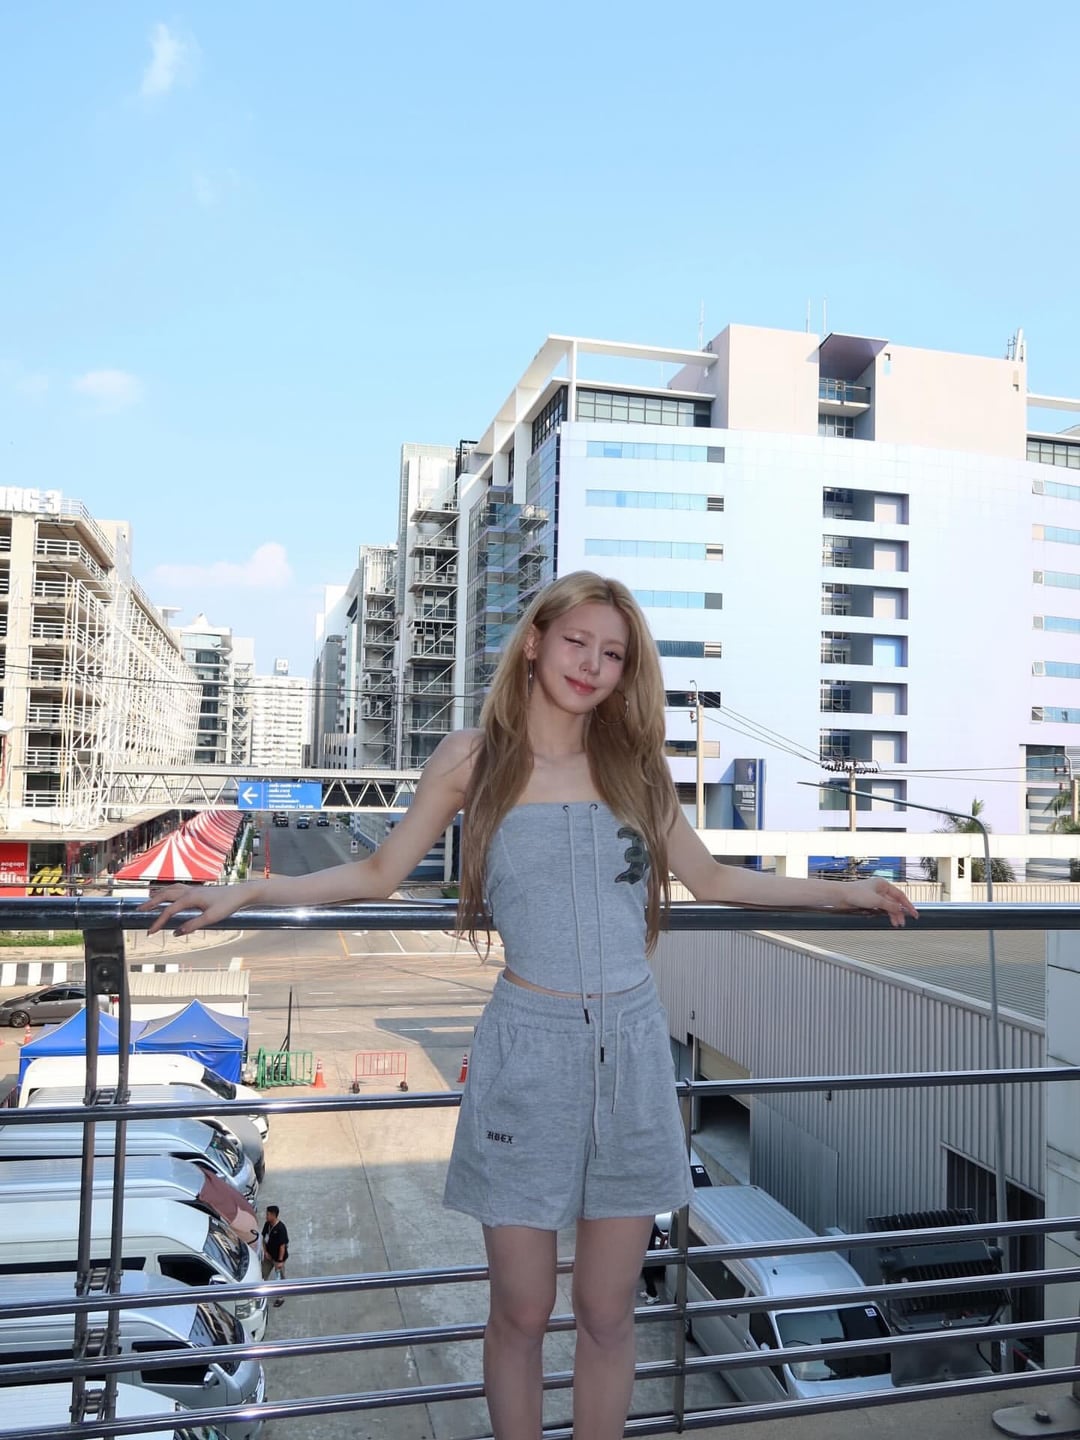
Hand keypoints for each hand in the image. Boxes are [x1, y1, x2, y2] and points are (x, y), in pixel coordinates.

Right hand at [137, 882, 252, 935]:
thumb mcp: (212, 918)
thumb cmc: (228, 905)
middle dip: (150, 903)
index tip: (150, 932)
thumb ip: (193, 925)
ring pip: (170, 889)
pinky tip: (167, 896)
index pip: (169, 911)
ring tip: (148, 902)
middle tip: (138, 910)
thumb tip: (177, 932)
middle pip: (164, 895)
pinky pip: (177, 889)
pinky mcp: (197, 890)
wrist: (241, 893)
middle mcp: (189, 891)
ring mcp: (193, 889)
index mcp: (190, 898)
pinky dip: (167, 892)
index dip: (158, 922)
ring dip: (158, 895)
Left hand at [838, 877, 917, 927]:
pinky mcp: (869, 902)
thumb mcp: (876, 900)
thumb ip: (890, 906)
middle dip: (900, 913)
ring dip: (893, 915)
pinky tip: (889, 920)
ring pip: (888, 907)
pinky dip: (886, 914)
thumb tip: (901, 909)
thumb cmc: (855, 893)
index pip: (900, 896)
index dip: (908, 905)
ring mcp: (875, 895)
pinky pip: (881, 909)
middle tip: (904, 922)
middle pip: (894, 902)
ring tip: (896, 924)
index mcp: (883, 884)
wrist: (841, 896)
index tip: (914, 914)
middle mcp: (880, 889)